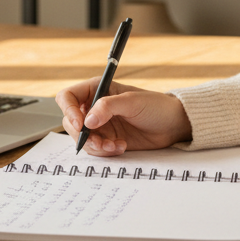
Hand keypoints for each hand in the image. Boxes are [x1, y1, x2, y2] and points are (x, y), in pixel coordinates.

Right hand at [56, 79, 192, 156]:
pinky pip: (95, 149)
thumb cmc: (155, 106)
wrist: (171, 125)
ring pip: (82, 138)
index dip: (69, 110)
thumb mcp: (133, 102)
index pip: (68, 97)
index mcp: (97, 89)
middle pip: (70, 121)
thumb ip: (108, 107)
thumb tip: (88, 120)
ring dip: (95, 145)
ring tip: (114, 145)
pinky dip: (105, 151)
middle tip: (100, 141)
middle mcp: (94, 106)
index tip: (81, 124)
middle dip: (83, 135)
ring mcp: (100, 124)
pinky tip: (121, 146)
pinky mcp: (107, 139)